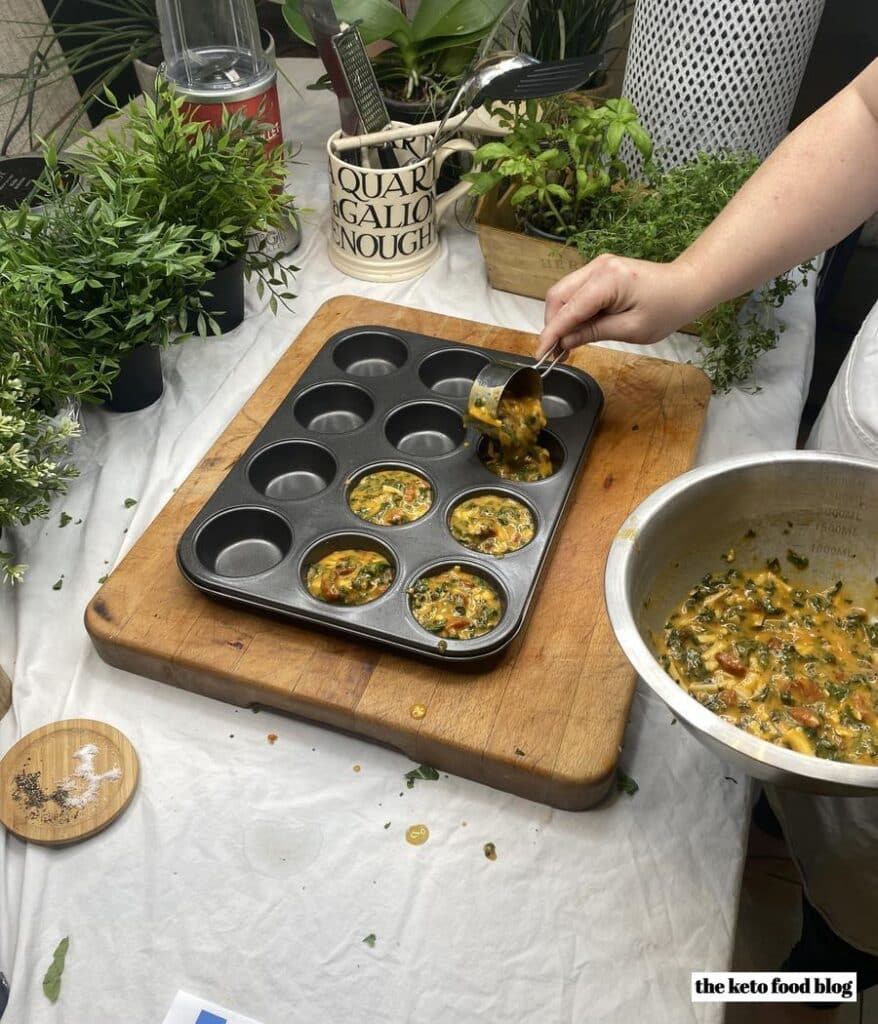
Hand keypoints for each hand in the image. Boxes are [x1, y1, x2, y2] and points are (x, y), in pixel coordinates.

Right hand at [536, 254, 703, 356]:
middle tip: (555, 353)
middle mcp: (598, 267)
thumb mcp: (631, 329)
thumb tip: (564, 341)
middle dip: (552, 325)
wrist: (685, 286)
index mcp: (609, 280)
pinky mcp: (599, 271)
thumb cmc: (667, 308)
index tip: (541, 354)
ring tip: (565, 344)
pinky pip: (574, 291)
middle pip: (558, 296)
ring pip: (562, 293)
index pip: (570, 309)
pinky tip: (576, 329)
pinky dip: (570, 311)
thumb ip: (594, 333)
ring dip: (560, 319)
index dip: (552, 333)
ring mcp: (597, 266)